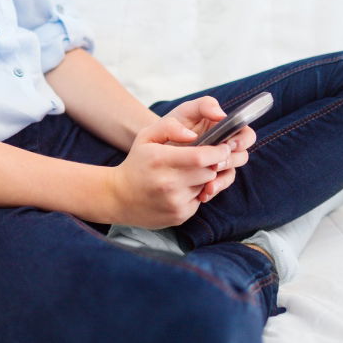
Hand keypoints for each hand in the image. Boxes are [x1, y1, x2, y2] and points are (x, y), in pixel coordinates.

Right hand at [108, 96, 254, 227]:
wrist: (119, 197)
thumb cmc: (137, 162)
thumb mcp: (146, 136)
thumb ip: (170, 127)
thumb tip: (193, 134)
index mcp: (160, 160)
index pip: (201, 157)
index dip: (218, 151)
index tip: (222, 146)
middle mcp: (168, 183)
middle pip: (209, 171)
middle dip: (213, 163)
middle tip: (209, 157)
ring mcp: (174, 202)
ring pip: (206, 185)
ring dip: (204, 178)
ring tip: (188, 173)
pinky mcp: (179, 216)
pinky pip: (199, 200)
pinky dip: (196, 192)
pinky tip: (181, 188)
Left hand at [179, 98, 255, 203]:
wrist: (150, 151)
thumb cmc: (171, 127)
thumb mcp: (185, 110)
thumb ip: (203, 106)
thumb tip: (220, 115)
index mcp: (223, 128)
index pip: (245, 134)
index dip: (242, 140)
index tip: (228, 145)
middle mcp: (223, 147)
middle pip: (242, 155)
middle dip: (231, 160)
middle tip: (216, 164)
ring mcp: (216, 164)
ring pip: (231, 173)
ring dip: (222, 178)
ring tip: (208, 183)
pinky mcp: (209, 180)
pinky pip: (218, 186)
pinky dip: (212, 190)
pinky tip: (203, 193)